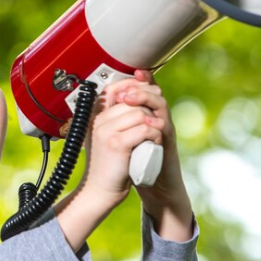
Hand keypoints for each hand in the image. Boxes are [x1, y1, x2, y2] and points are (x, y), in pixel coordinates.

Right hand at [79, 71, 165, 207]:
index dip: (132, 85)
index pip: (114, 88)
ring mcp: (106, 131)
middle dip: (149, 109)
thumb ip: (115, 118)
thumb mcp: (107, 137)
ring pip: (140, 113)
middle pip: (131, 100)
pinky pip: (144, 129)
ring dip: (153, 124)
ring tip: (153, 138)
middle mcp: (98, 120)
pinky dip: (154, 135)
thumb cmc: (108, 165)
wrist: (100, 190)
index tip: (147, 91)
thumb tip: (134, 96)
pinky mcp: (117, 143)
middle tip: (154, 124)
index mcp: (94, 116)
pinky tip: (154, 144)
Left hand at [110, 70, 193, 240]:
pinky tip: (149, 121)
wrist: (153, 187)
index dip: (139, 80)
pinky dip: (157, 123)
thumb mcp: (120, 140)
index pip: (144, 91)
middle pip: (155, 93)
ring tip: (131, 99)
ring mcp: (164, 131)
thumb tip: (93, 109)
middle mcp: (156, 120)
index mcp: (144, 117)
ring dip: (146, 99)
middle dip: (141, 87)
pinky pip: (165, 129)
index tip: (131, 73)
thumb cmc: (134, 164)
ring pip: (161, 107)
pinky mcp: (167, 146)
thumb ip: (113, 124)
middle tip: (127, 88)